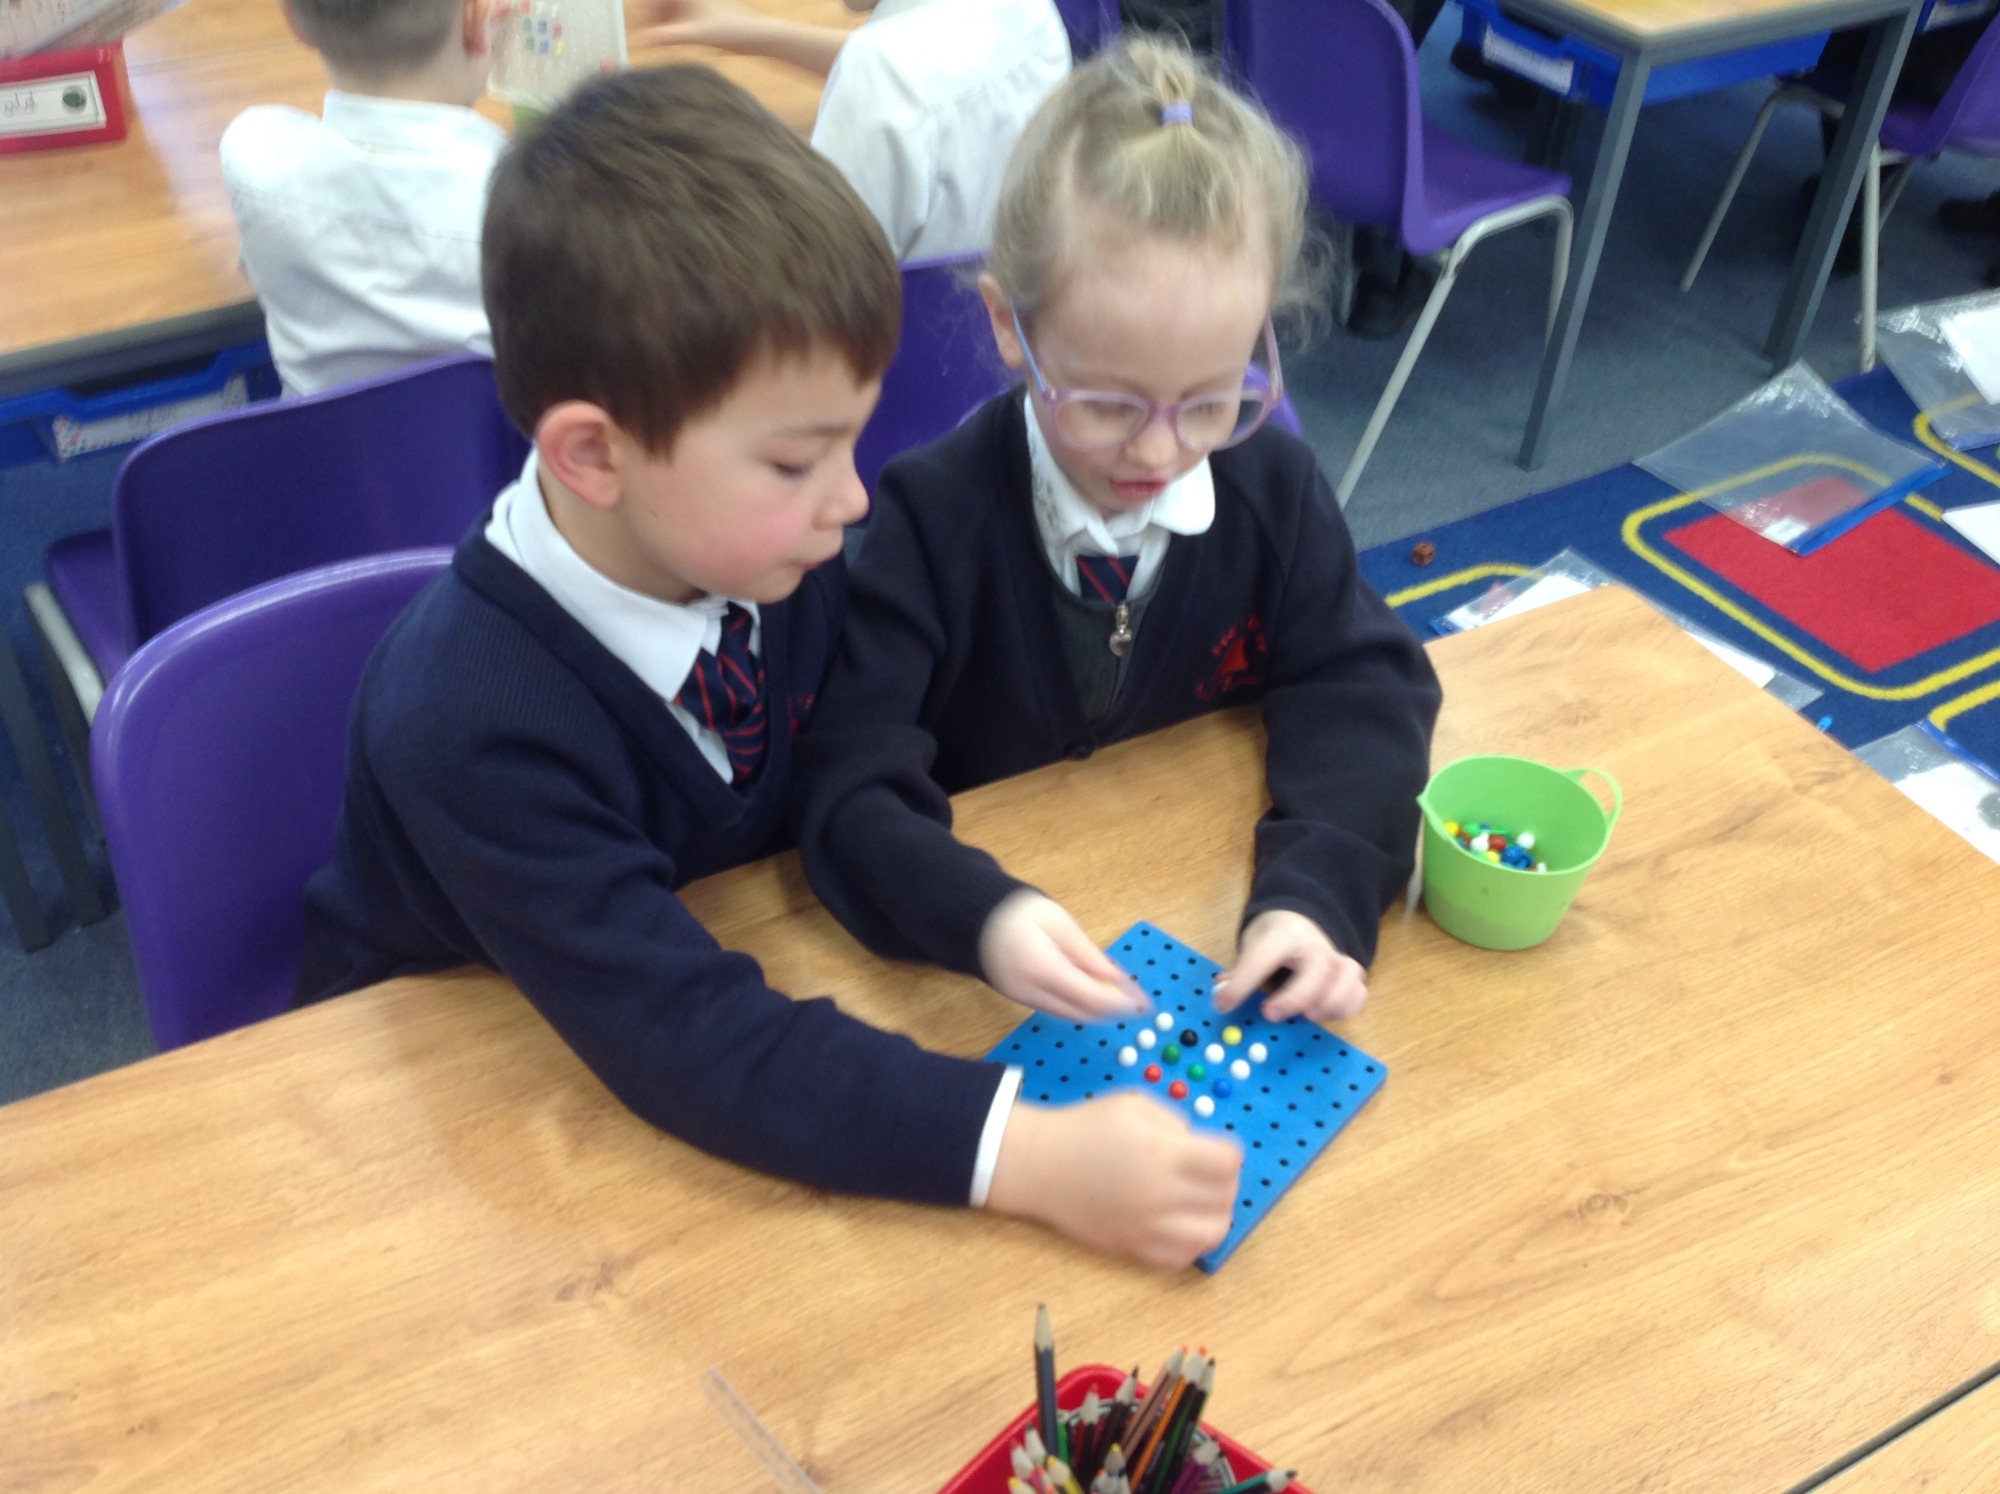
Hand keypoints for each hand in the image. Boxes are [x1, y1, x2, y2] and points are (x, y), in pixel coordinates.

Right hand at [631, 0, 751, 49]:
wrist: (754, 34)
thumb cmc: (729, 29)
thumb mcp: (692, 35)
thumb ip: (664, 37)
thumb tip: (640, 41)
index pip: (652, 1)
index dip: (641, 15)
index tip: (634, 32)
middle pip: (658, 6)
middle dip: (649, 22)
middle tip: (641, 41)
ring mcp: (694, 3)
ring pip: (667, 13)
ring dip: (660, 27)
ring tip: (656, 43)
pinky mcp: (700, 12)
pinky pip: (678, 19)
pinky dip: (671, 29)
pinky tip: (670, 42)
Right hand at [979, 890, 1149, 1020]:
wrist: (971, 917)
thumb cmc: (1018, 911)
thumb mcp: (1059, 923)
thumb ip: (1088, 956)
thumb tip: (1118, 981)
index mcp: (1043, 969)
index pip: (1091, 998)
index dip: (1121, 1004)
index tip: (1144, 1003)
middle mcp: (1031, 992)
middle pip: (1082, 1013)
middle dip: (1113, 1011)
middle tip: (1139, 1002)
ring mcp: (1022, 999)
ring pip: (1070, 1015)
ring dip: (1097, 1010)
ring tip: (1121, 997)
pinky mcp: (1019, 999)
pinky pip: (1056, 1009)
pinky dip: (1079, 1005)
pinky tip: (1094, 993)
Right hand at [986, 1093, 1241, 1268]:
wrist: (1040, 1165)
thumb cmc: (1085, 1128)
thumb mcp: (1134, 1106)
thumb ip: (1176, 1123)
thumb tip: (1202, 1148)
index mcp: (1162, 1154)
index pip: (1228, 1163)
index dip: (1227, 1152)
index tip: (1213, 1148)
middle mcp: (1160, 1195)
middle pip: (1225, 1198)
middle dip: (1224, 1181)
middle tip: (1206, 1171)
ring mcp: (1147, 1227)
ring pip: (1211, 1235)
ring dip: (1214, 1215)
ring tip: (1198, 1201)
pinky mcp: (1132, 1249)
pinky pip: (1180, 1259)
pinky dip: (1190, 1243)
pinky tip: (1179, 1224)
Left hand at [1214, 909, 1366, 1022]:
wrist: (1302, 921)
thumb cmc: (1275, 938)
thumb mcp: (1253, 944)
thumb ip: (1239, 971)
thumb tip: (1221, 995)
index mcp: (1283, 935)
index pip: (1263, 957)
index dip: (1242, 983)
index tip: (1223, 1004)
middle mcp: (1314, 946)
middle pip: (1315, 970)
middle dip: (1294, 997)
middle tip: (1269, 1013)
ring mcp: (1336, 960)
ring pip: (1347, 978)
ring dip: (1330, 1002)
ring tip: (1308, 1016)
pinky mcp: (1349, 976)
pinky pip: (1358, 992)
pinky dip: (1345, 1008)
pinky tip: (1324, 1015)